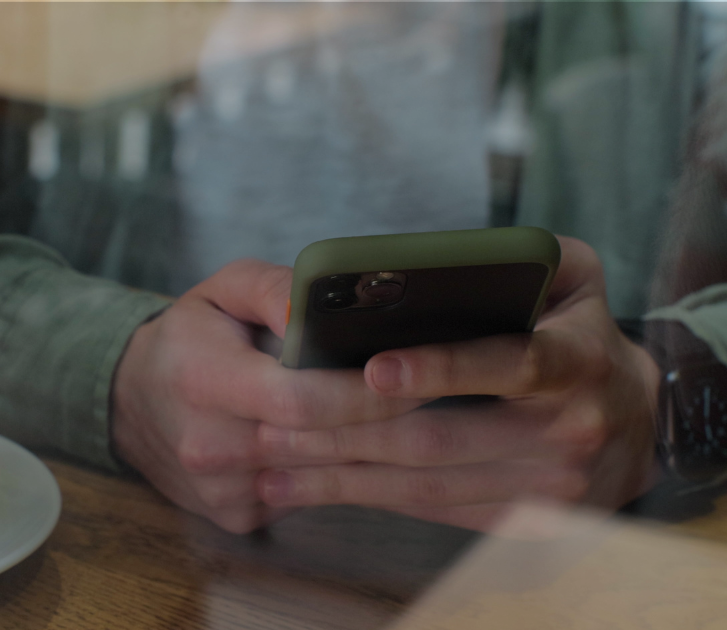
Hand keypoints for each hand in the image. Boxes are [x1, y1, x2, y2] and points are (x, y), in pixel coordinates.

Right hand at [111, 259, 422, 532]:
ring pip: (322, 478)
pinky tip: (361, 449)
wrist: (129, 399)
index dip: (366, 393)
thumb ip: (273, 287)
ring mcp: (220, 490)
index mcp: (205, 381)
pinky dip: (337, 474)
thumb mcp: (222, 289)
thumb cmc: (188, 338)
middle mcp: (209, 446)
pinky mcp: (234, 515)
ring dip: (374, 454)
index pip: (301, 400)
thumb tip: (319, 303)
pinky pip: (306, 499)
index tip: (416, 374)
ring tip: (418, 421)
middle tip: (442, 397)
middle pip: (322, 445)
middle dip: (389, 423)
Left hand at [255, 237, 661, 530]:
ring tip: (273, 463)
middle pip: (443, 439)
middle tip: (276, 423)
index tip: (373, 368)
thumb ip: (523, 255)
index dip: (441, 369)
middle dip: (351, 433)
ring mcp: (550, 487)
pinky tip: (315, 489)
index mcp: (579, 360)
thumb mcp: (574, 275)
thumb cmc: (577, 331)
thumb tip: (434, 260)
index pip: (509, 364)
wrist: (635, 420)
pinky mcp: (526, 522)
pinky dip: (370, 500)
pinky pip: (434, 513)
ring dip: (344, 476)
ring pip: (428, 486)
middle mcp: (571, 430)